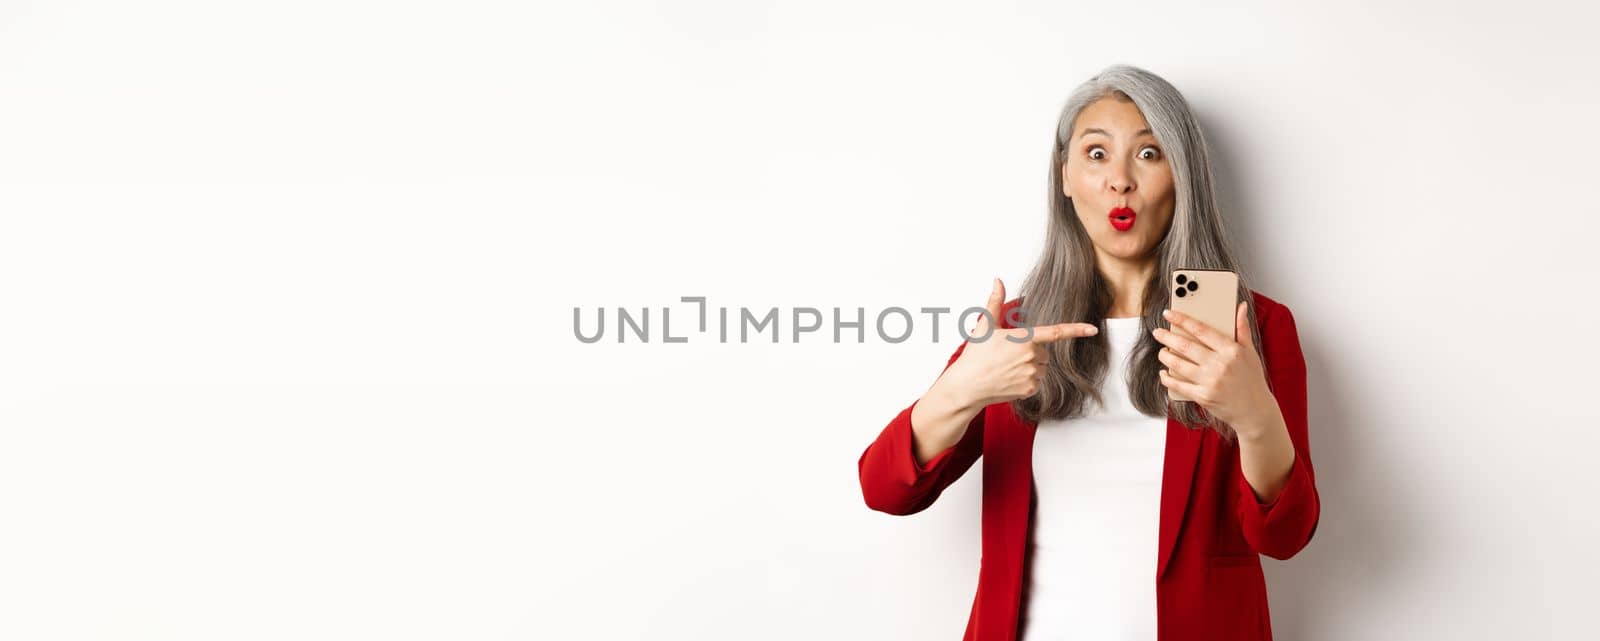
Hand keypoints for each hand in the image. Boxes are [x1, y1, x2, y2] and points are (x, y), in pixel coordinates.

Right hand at [941, 278, 1099, 407]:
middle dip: (1032, 353)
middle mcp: (1031, 356)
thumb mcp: (984, 325)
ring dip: (1030, 367)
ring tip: (1007, 368)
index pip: (1056, 332)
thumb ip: (994, 301)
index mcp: (1024, 338)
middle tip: (1008, 356)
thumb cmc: (975, 354)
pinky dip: (1026, 381)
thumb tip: (997, 280)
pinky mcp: (1029, 389)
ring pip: (1041, 368)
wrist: (967, 386)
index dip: (1077, 330)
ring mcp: (1031, 374)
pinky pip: (1036, 382)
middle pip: (1044, 353)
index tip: (1093, 329)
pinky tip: (1009, 380)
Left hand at [1153, 301, 1277, 433]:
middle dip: (1167, 337)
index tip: (1168, 314)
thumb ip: (1243, 328)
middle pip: (1185, 346)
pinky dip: (1167, 378)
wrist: (1255, 411)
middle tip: (1157, 332)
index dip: (1182, 320)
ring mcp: (1210, 381)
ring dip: (1165, 356)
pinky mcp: (1203, 396)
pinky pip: (1178, 385)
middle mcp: (1220, 364)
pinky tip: (1163, 373)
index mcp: (1231, 350)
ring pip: (1178, 364)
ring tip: (1161, 351)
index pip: (1201, 330)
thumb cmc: (1252, 379)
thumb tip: (1240, 306)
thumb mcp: (1250, 352)